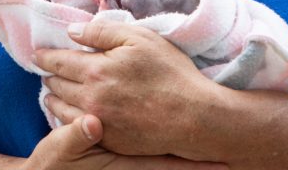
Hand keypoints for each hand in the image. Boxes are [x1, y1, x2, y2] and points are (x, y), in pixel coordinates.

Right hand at [23, 116, 227, 169]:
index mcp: (121, 166)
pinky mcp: (124, 162)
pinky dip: (174, 157)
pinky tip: (185, 145)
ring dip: (191, 158)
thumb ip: (74, 136)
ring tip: (223, 154)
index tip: (223, 164)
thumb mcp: (59, 150)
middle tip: (234, 157)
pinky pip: (155, 161)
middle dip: (200, 160)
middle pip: (170, 164)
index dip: (192, 165)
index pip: (163, 166)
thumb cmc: (53, 166)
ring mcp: (129, 165)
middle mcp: (130, 168)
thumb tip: (91, 123)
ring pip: (166, 164)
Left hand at [34, 21, 219, 159]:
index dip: (45, 57)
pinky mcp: (110, 140)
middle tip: (45, 72)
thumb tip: (73, 32)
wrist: (196, 118)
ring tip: (50, 94)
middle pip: (57, 86)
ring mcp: (100, 123)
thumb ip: (102, 31)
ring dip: (54, 100)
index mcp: (96, 71)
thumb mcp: (140, 39)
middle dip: (49, 77)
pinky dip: (69, 119)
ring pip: (63, 111)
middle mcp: (91, 99)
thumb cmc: (171, 74)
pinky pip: (79, 128)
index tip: (36, 54)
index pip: (59, 62)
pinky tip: (71, 113)